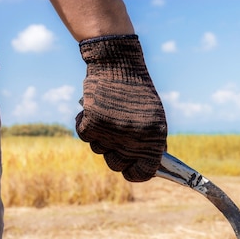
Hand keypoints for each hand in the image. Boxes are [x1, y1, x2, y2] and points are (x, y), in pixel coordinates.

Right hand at [76, 35, 166, 181]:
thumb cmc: (136, 91)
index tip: (129, 171)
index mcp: (154, 138)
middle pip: (116, 164)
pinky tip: (91, 110)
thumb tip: (152, 164)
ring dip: (99, 136)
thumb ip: (154, 141)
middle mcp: (134, 138)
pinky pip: (84, 136)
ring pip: (98, 149)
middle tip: (113, 137)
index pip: (143, 172)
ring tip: (107, 115)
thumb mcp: (155, 116)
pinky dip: (84, 123)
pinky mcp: (92, 124)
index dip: (134, 174)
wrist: (117, 64)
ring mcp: (113, 132)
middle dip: (112, 153)